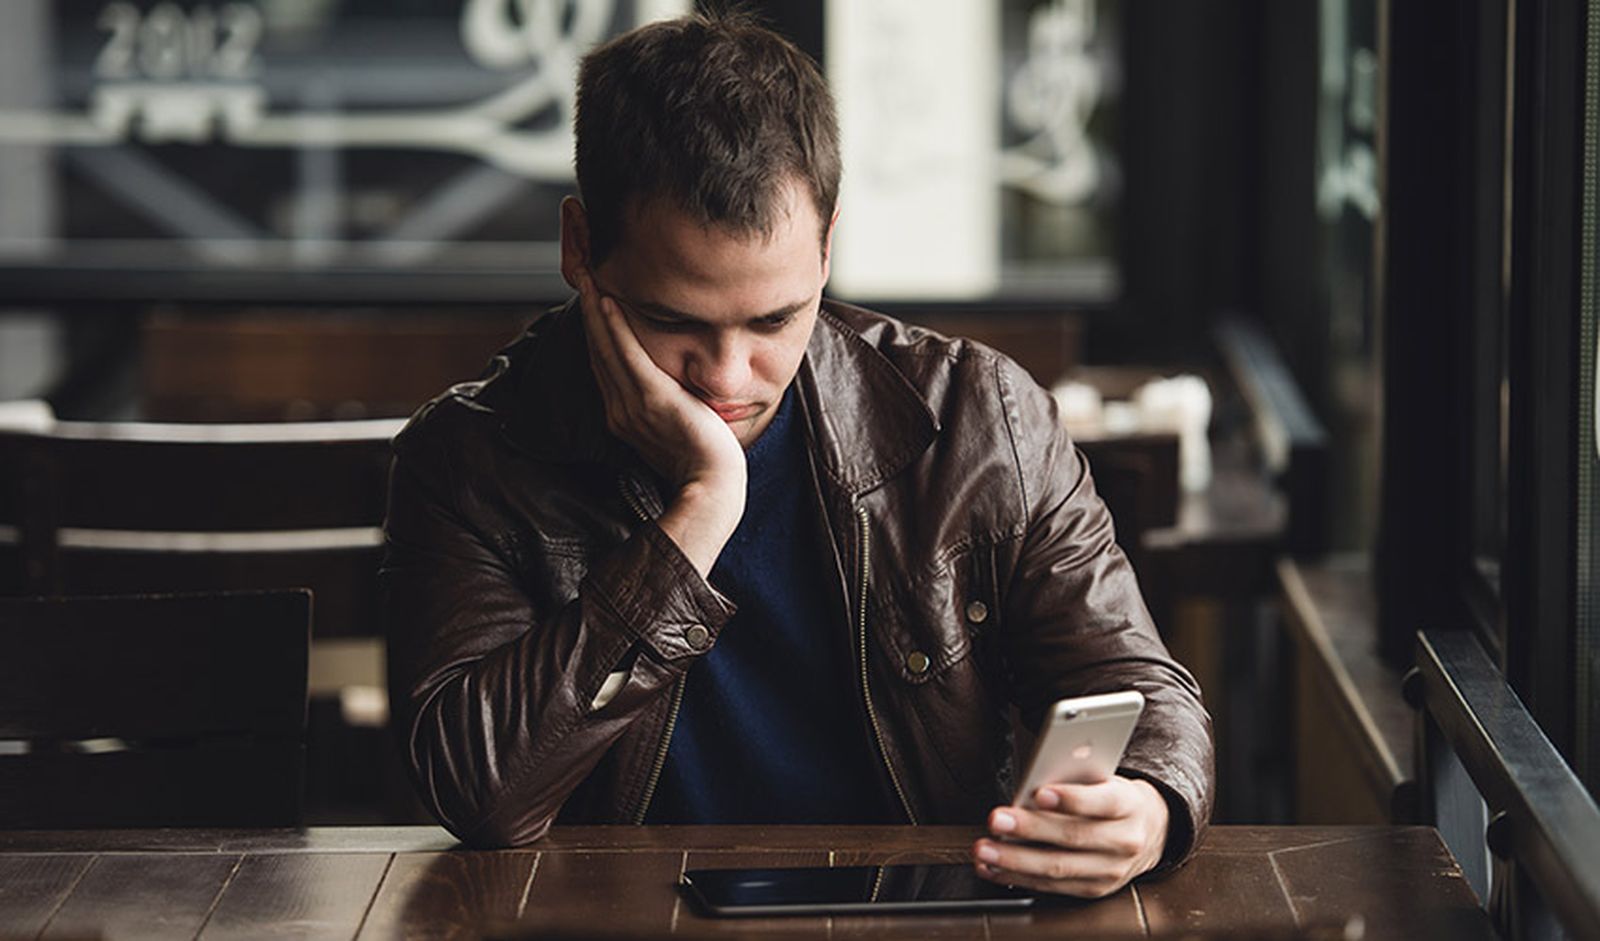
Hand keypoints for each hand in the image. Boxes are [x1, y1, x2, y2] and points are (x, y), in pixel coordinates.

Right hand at [576, 268, 745, 575]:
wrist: (713, 487)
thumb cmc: (704, 463)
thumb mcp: (677, 429)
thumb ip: (665, 406)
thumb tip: (670, 388)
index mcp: (623, 416)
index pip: (604, 363)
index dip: (596, 329)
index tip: (595, 298)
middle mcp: (619, 408)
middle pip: (597, 349)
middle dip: (589, 311)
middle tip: (583, 274)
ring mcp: (633, 404)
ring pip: (606, 346)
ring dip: (596, 309)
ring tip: (589, 276)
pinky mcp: (652, 398)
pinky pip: (627, 355)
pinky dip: (615, 326)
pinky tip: (609, 301)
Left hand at [972, 776, 1168, 897]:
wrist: (1148, 831)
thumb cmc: (1114, 799)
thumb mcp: (1103, 780)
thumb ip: (1074, 781)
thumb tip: (1030, 788)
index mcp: (1128, 805)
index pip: (1102, 802)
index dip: (1071, 799)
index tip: (1040, 793)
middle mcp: (1124, 841)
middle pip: (1074, 837)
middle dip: (1030, 829)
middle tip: (997, 819)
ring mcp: (1111, 870)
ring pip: (1058, 867)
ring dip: (1015, 860)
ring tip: (985, 849)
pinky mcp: (1094, 889)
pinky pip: (1052, 886)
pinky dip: (1017, 878)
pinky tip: (993, 868)